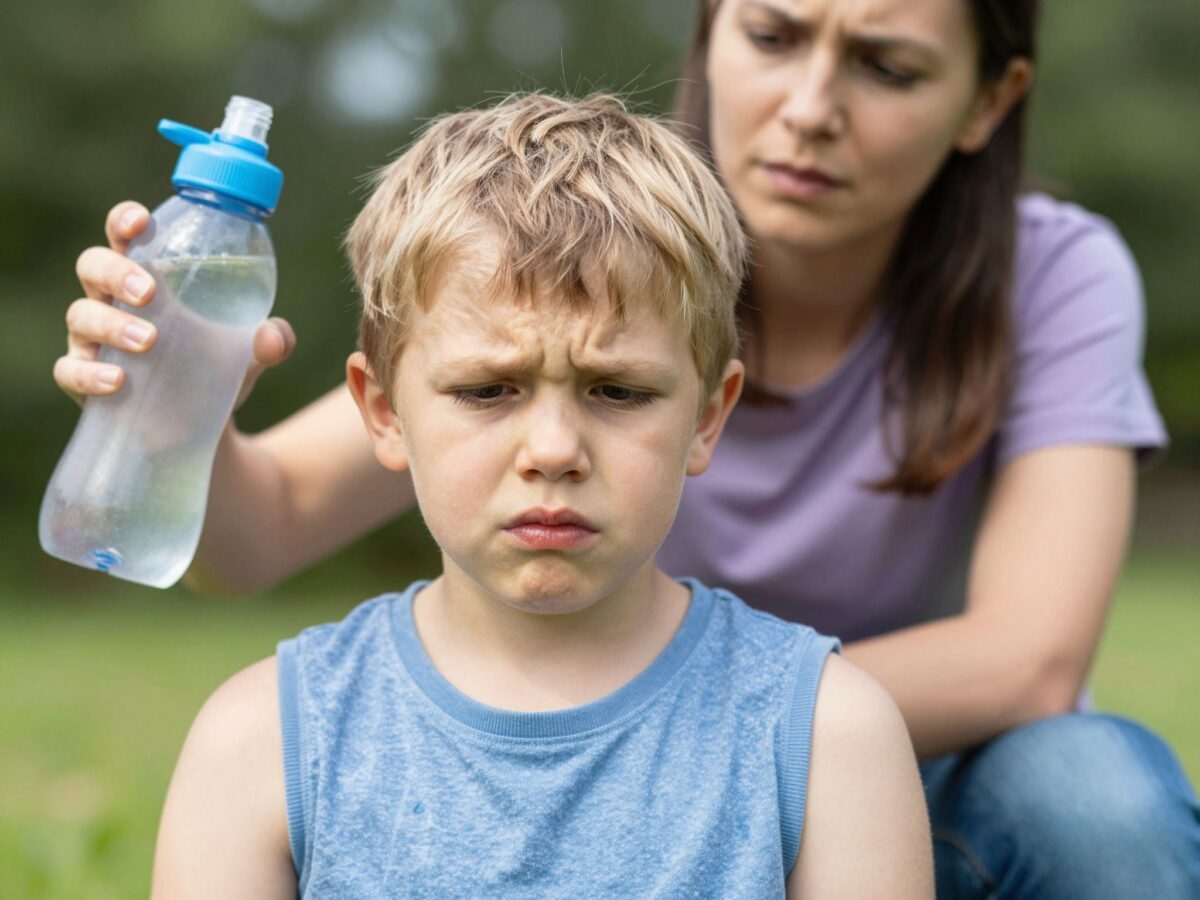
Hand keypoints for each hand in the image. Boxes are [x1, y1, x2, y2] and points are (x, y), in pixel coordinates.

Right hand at [57, 201, 296, 408]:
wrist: (203, 426)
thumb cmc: (216, 368)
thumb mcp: (251, 353)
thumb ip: (272, 340)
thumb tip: (272, 337)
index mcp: (148, 277)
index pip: (126, 236)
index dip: (125, 221)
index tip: (141, 222)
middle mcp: (112, 300)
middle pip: (93, 266)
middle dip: (116, 273)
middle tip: (149, 293)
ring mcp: (93, 340)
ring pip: (81, 315)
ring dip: (112, 324)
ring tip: (148, 340)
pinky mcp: (84, 380)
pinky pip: (69, 370)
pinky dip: (89, 373)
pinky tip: (117, 381)